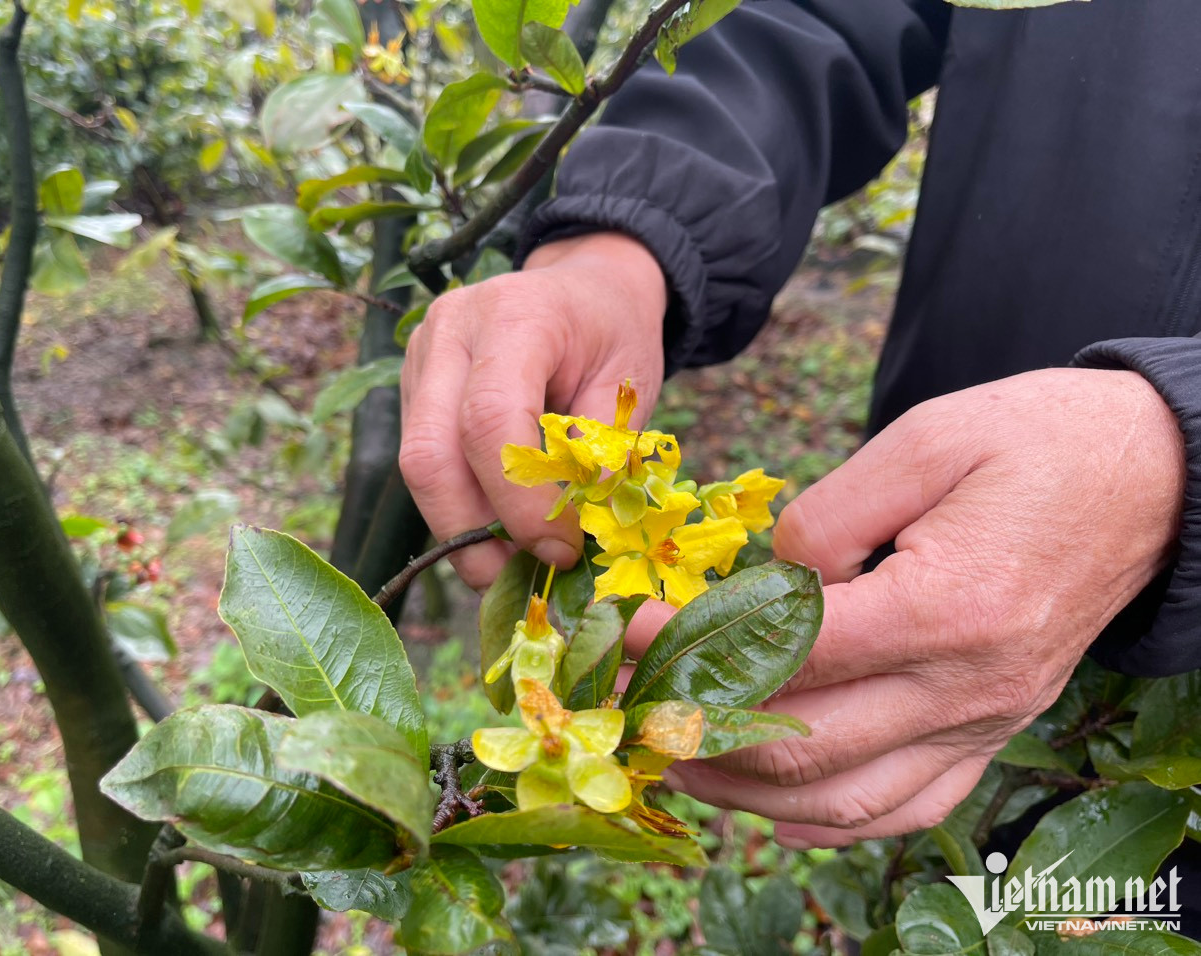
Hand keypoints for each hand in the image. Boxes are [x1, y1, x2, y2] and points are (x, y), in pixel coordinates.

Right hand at [400, 232, 667, 590]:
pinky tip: (495, 528)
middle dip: (471, 531)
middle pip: (430, 453)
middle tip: (517, 580)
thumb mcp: (630, 381)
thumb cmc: (611, 331)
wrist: (583, 285)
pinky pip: (425, 460)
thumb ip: (601, 451)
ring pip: (418, 465)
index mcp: (514, 315)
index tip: (560, 550)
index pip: (491, 421)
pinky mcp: (413, 386)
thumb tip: (577, 529)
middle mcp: (450, 330)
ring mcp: (421, 357)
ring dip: (460, 527)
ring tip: (510, 563)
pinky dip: (457, 504)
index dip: (519, 502)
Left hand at [632, 368, 1185, 846]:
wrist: (1148, 476)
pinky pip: (910, 806)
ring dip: (746, 792)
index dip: (691, 648)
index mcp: (948, 606)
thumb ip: (826, 516)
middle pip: (805, 741)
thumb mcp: (922, 439)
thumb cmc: (1033, 443)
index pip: (788, 652)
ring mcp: (986, 720)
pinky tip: (773, 815)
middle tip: (627, 705)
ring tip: (673, 762)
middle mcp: (969, 684)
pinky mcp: (992, 729)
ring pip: (847, 797)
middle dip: (697, 729)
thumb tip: (764, 584)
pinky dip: (833, 824)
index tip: (627, 633)